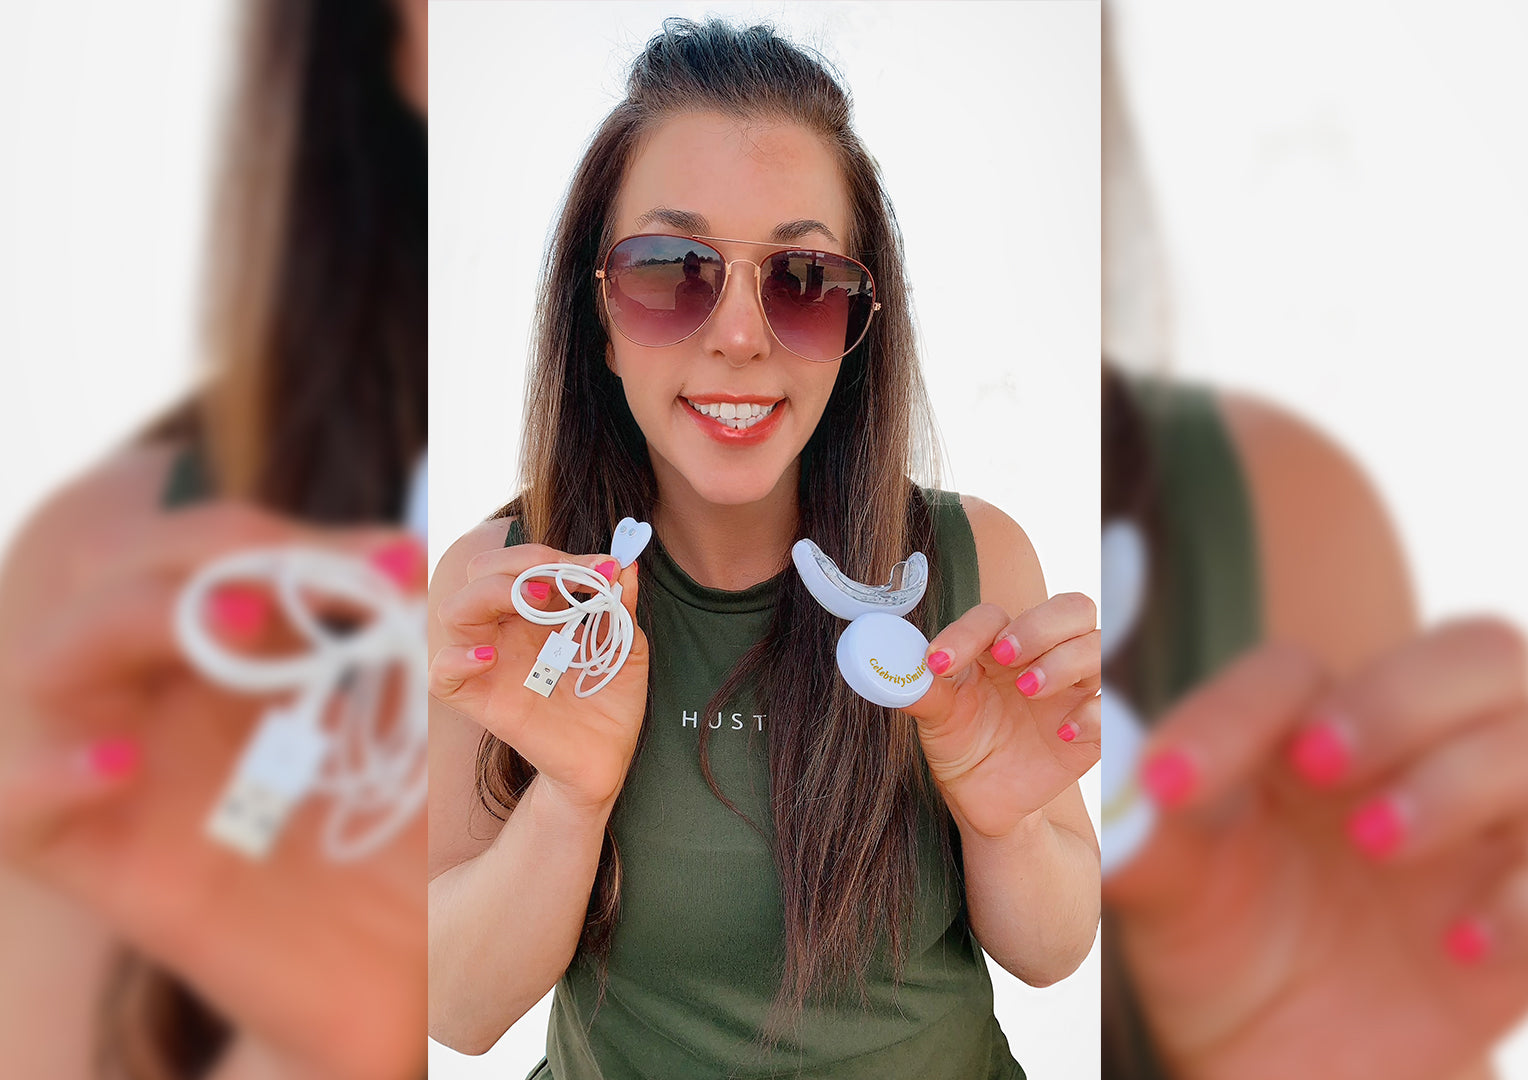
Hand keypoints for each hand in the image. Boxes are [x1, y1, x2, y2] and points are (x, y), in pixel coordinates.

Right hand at [0, 501, 426, 1079]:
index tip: (404, 559)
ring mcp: (126, 771)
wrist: (408, 976)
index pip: (229, 552)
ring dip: (134, 621)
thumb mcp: (426, 732)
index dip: (304, 540)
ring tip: (237, 622)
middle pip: (129, 576)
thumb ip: (415, 650)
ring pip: (55, 661)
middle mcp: (169, 696)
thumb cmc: (415, 839)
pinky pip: (18, 810)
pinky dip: (49, 774)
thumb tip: (436, 557)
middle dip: (216, 554)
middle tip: (317, 577)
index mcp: (241, 654)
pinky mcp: (98, 860)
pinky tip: (121, 762)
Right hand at [429, 543, 647, 813]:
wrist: (605, 759)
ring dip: (490, 593)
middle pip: (481, 573)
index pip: (526, 563)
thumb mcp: (627, 649)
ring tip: (536, 601)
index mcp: (537, 612)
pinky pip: (442, 676)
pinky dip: (456, 660)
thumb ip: (623, 609)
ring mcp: (490, 663)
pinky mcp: (481, 701)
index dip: (562, 557)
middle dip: (522, 562)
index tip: (606, 568)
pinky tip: (490, 657)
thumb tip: (626, 566)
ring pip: (455, 612)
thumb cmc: (610, 701)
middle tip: (565, 580)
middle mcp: (507, 630)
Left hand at [903, 592, 1100, 837]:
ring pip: (1097, 646)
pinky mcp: (1091, 728)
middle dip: (1040, 625)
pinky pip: (1108, 706)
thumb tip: (886, 666)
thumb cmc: (961, 746)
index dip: (967, 632)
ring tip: (1029, 689)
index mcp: (999, 645)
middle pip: (1070, 609)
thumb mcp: (936, 719)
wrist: (983, 802)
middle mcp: (1042, 657)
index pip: (994, 616)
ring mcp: (1072, 689)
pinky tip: (1061, 733)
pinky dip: (1091, 712)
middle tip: (1006, 655)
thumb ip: (921, 690)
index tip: (938, 663)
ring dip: (1065, 660)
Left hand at [1106, 622, 1527, 1079]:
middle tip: (1318, 764)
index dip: (1230, 714)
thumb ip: (1146, 841)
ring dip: (1464, 775)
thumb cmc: (1226, 953)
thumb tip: (1118, 793)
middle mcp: (1413, 754)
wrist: (1288, 1064)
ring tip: (1378, 843)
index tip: (1165, 783)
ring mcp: (1491, 825)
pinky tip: (1457, 945)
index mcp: (1307, 730)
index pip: (1289, 674)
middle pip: (1468, 654)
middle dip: (1398, 696)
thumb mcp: (1174, 902)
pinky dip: (1526, 893)